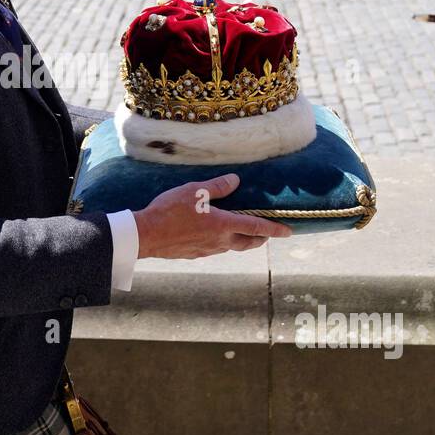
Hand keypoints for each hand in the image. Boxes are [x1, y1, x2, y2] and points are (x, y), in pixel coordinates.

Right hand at [133, 173, 291, 259]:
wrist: (146, 236)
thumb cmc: (170, 211)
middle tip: (266, 234)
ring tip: (241, 232)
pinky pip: (214, 249)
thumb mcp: (194, 192)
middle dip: (260, 239)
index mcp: (223, 225)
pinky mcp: (194, 254)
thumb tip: (235, 180)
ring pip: (231, 247)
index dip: (274, 229)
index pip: (256, 227)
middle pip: (248, 243)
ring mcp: (207, 250)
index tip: (288, 231)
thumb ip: (217, 187)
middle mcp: (219, 241)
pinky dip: (222, 242)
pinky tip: (213, 236)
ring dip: (241, 240)